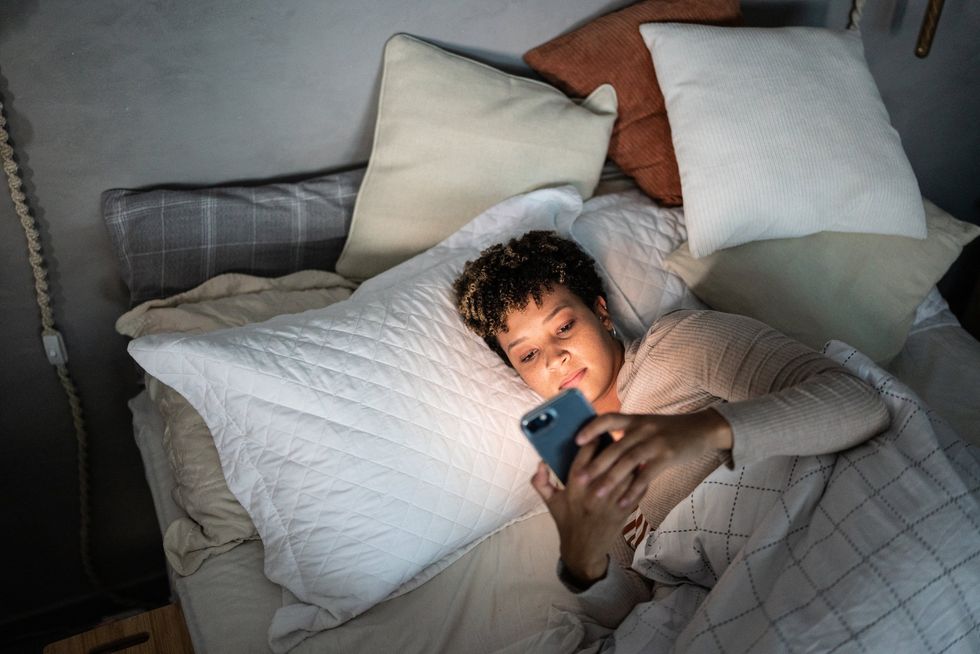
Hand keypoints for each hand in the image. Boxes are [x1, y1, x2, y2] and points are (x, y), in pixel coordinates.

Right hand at [531, 440, 636, 585]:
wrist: (583, 549)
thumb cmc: (566, 521)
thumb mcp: (550, 501)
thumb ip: (540, 481)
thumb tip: (541, 462)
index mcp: (575, 484)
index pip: (587, 452)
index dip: (594, 437)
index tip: (598, 429)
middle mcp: (595, 490)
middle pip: (610, 458)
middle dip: (615, 444)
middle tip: (619, 434)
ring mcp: (612, 500)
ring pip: (627, 470)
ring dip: (631, 458)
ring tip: (633, 447)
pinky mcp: (626, 510)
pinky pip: (638, 487)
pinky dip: (642, 476)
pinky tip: (641, 467)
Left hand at [574, 409, 732, 509]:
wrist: (702, 429)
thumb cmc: (671, 430)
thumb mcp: (648, 425)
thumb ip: (629, 433)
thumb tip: (605, 446)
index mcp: (635, 420)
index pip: (608, 419)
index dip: (591, 429)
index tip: (576, 441)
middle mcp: (642, 428)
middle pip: (615, 447)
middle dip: (595, 464)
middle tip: (578, 480)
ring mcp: (655, 442)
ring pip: (628, 461)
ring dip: (611, 479)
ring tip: (597, 494)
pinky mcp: (667, 456)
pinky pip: (646, 475)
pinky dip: (633, 490)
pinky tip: (623, 502)